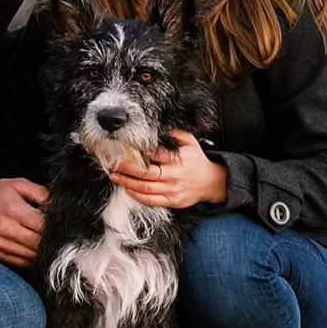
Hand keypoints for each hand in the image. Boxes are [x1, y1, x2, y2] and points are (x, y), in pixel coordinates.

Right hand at [0, 177, 48, 267]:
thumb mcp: (19, 184)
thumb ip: (40, 193)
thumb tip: (56, 206)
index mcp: (14, 210)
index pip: (42, 225)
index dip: (54, 225)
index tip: (58, 222)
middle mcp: (7, 230)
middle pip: (38, 243)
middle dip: (50, 239)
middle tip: (54, 233)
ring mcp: (2, 245)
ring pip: (32, 256)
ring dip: (42, 250)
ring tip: (43, 240)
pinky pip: (23, 263)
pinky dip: (32, 258)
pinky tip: (33, 247)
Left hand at [110, 130, 226, 208]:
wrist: (212, 182)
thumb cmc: (197, 160)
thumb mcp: (190, 142)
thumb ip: (176, 133)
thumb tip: (161, 126)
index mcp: (178, 160)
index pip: (156, 155)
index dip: (139, 152)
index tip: (125, 148)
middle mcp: (175, 176)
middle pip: (147, 173)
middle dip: (128, 168)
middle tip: (114, 163)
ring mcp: (173, 190)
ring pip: (146, 189)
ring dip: (128, 183)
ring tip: (115, 176)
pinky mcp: (172, 202)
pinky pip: (152, 201)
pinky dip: (138, 197)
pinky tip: (127, 190)